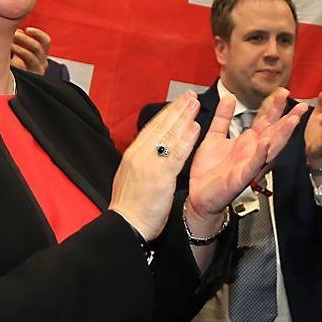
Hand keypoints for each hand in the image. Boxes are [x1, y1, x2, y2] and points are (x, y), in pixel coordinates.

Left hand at [10, 27, 50, 74]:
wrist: (15, 85)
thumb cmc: (18, 67)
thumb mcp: (21, 53)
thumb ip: (22, 42)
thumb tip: (20, 31)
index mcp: (42, 54)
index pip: (45, 41)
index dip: (38, 34)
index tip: (27, 29)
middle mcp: (42, 62)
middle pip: (38, 47)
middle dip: (24, 39)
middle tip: (13, 34)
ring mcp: (37, 70)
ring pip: (30, 55)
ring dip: (18, 47)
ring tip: (8, 44)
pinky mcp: (30, 77)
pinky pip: (22, 65)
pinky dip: (16, 57)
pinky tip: (7, 54)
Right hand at [109, 92, 201, 240]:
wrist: (125, 225)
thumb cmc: (130, 207)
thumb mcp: (131, 177)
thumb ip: (141, 162)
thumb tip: (149, 151)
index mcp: (132, 155)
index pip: (151, 129)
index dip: (165, 114)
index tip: (177, 104)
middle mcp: (139, 155)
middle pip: (160, 127)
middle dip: (177, 110)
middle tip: (190, 96)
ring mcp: (149, 164)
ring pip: (169, 136)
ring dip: (184, 118)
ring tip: (196, 104)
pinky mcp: (160, 176)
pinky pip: (176, 153)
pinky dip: (186, 139)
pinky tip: (196, 128)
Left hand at [187, 88, 305, 221]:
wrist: (198, 195)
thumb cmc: (209, 170)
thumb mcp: (214, 137)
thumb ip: (223, 117)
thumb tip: (229, 96)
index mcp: (248, 142)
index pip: (265, 121)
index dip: (275, 107)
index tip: (284, 91)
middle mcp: (253, 152)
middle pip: (274, 132)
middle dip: (288, 118)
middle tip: (301, 104)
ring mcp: (250, 164)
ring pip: (271, 147)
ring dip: (282, 134)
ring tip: (292, 120)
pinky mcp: (242, 177)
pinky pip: (253, 164)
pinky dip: (261, 154)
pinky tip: (266, 143)